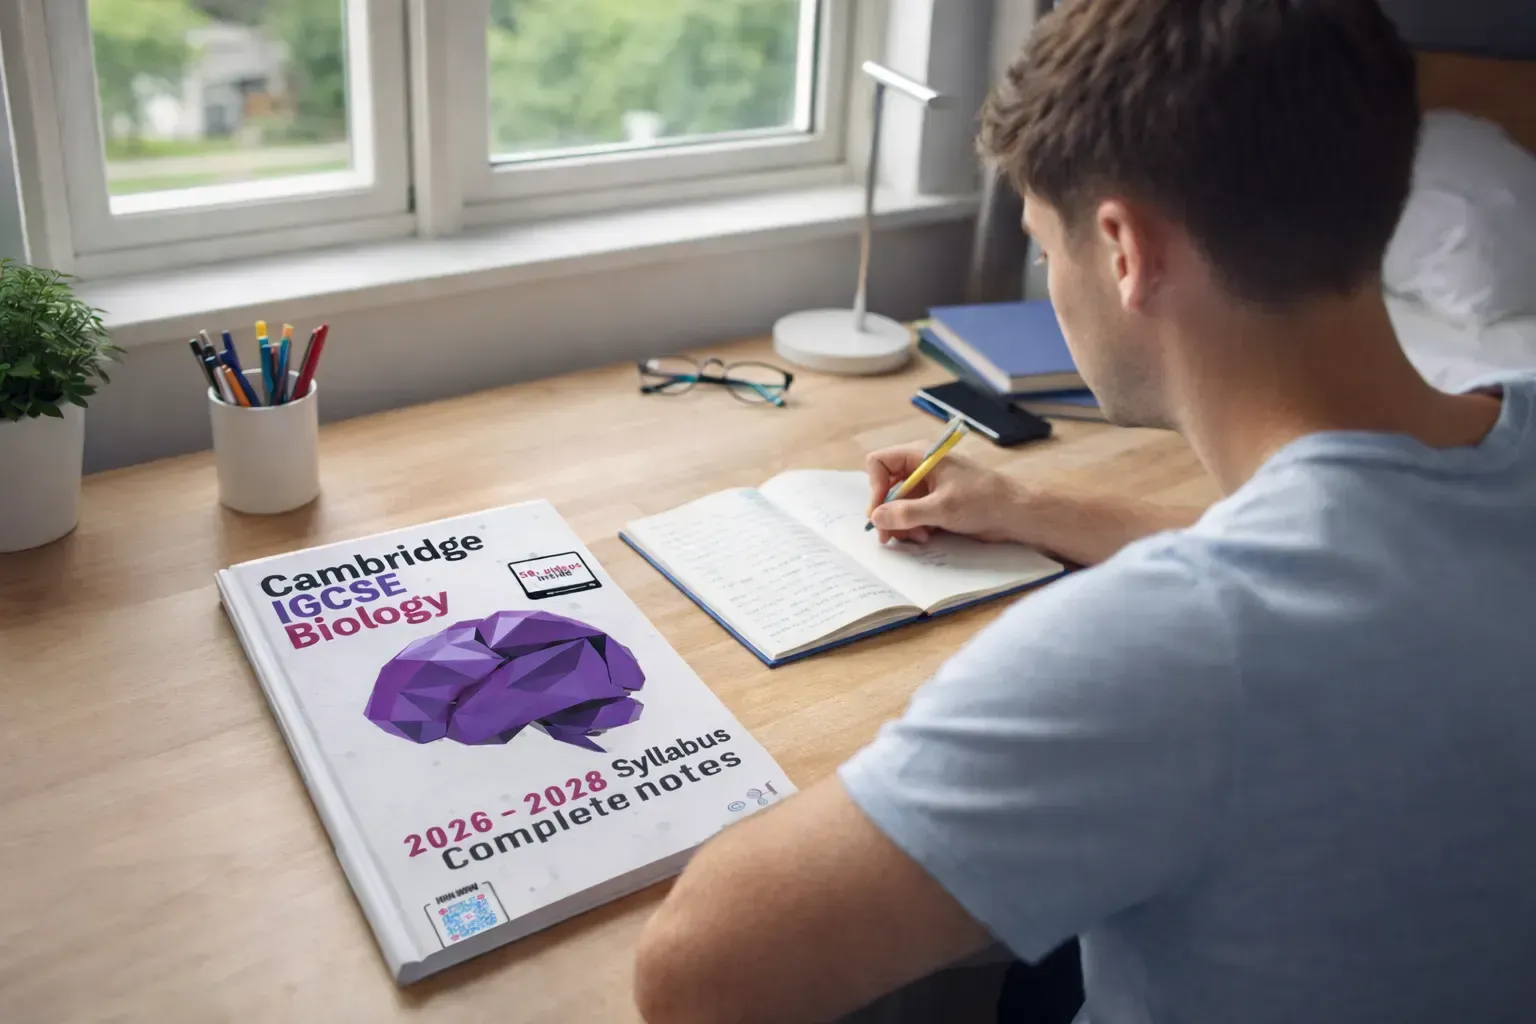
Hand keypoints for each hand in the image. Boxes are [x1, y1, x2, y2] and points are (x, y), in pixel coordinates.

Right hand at [865, 444, 1026, 545]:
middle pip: (886, 488)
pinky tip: (927, 536)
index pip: (879, 463)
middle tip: (889, 537)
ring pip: (898, 505)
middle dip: (888, 512)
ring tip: (917, 537)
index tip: (881, 512)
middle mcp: (921, 468)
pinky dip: (914, 527)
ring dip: (902, 524)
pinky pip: (912, 514)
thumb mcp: (941, 508)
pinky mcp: (936, 503)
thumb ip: (906, 513)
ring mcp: (928, 487)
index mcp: (920, 456)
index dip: (875, 488)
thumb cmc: (982, 501)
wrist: (1016, 513)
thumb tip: (876, 518)